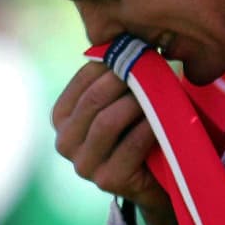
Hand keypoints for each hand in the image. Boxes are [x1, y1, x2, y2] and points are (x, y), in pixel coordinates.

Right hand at [50, 62, 173, 224]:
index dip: (111, 62)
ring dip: (136, 103)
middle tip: (151, 67)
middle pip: (93, 100)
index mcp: (62, 118)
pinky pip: (130, 146)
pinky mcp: (107, 181)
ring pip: (107, 122)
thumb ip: (116, 79)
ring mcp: (84, 166)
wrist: (157, 181)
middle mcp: (64, 143)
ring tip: (158, 91)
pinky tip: (163, 118)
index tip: (138, 50)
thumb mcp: (122, 103)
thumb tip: (129, 42)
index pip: (82, 80)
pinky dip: (148, 128)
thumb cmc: (141, 132)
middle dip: (124, 80)